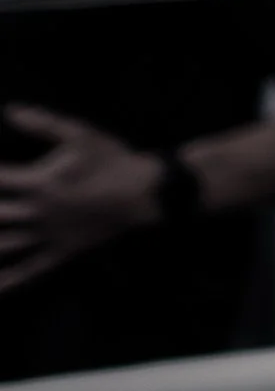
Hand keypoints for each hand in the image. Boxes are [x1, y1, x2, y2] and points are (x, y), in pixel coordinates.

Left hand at [0, 104, 168, 293]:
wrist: (144, 192)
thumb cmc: (111, 158)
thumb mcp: (80, 133)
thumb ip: (42, 123)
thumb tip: (9, 110)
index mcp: (40, 182)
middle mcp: (38, 212)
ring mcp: (49, 235)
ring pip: (6, 245)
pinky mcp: (62, 251)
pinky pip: (31, 269)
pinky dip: (10, 280)